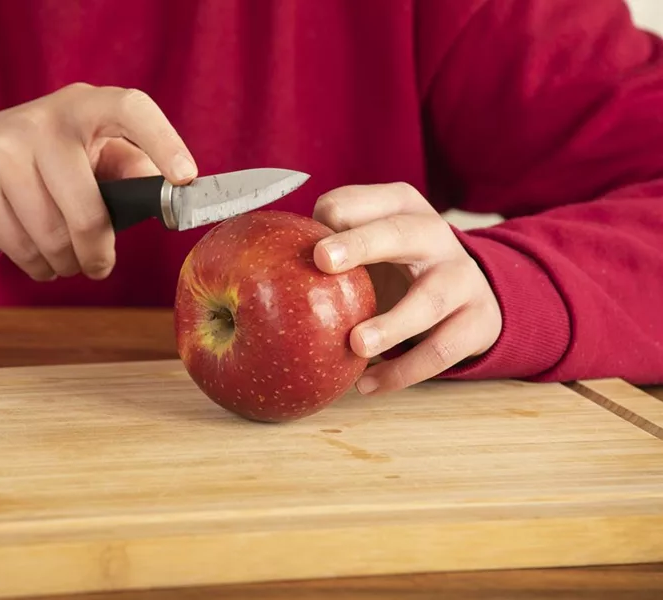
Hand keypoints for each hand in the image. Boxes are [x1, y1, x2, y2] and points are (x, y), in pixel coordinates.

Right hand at [0, 82, 197, 280]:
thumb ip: (129, 166)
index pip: (130, 108)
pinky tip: (40, 258)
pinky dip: (38, 267)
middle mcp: (43, 122)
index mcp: (83, 107)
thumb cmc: (44, 160)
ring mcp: (3, 154)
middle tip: (100, 266)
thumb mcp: (87, 150)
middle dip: (97, 252)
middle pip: (88, 210)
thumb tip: (165, 190)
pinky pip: (23, 250)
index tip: (186, 178)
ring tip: (66, 259)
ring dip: (66, 263)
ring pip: (53, 238)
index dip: (163, 142)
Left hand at [311, 182, 502, 394]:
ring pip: (430, 300)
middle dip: (363, 245)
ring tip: (356, 345)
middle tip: (323, 260)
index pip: (372, 201)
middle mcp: (436, 235)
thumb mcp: (367, 245)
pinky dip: (403, 372)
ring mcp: (462, 278)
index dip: (341, 212)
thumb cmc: (393, 265)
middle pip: (402, 233)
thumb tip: (269, 259)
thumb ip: (327, 242)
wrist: (467, 293)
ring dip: (392, 324)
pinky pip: (441, 351)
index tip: (313, 229)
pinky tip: (366, 385)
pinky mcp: (477, 322)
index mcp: (402, 207)